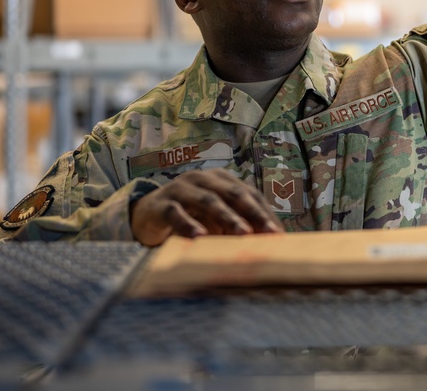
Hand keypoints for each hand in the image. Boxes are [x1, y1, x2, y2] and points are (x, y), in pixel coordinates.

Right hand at [130, 168, 283, 245]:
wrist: (147, 215)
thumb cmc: (191, 217)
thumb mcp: (216, 220)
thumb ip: (238, 227)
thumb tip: (270, 246)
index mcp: (221, 179)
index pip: (249, 194)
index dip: (265, 213)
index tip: (279, 235)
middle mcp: (203, 179)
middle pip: (233, 194)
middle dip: (253, 213)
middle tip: (269, 233)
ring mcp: (181, 189)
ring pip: (208, 201)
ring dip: (228, 218)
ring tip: (243, 234)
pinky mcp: (161, 204)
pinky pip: (176, 213)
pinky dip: (189, 225)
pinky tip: (199, 237)